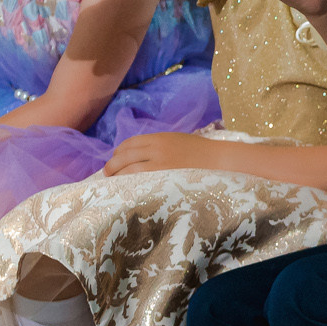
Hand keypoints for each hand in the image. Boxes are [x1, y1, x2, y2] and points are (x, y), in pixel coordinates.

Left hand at [104, 133, 219, 176]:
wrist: (219, 159)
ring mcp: (159, 162)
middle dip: (112, 165)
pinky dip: (128, 182)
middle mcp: (156, 148)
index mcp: (160, 138)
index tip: (115, 159)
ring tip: (113, 182)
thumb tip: (140, 155)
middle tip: (107, 173)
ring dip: (117, 175)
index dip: (119, 152)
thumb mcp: (178, 141)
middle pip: (124, 155)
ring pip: (128, 167)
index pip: (130, 143)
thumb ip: (159, 145)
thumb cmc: (201, 152)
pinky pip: (138, 178)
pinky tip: (125, 187)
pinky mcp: (163, 175)